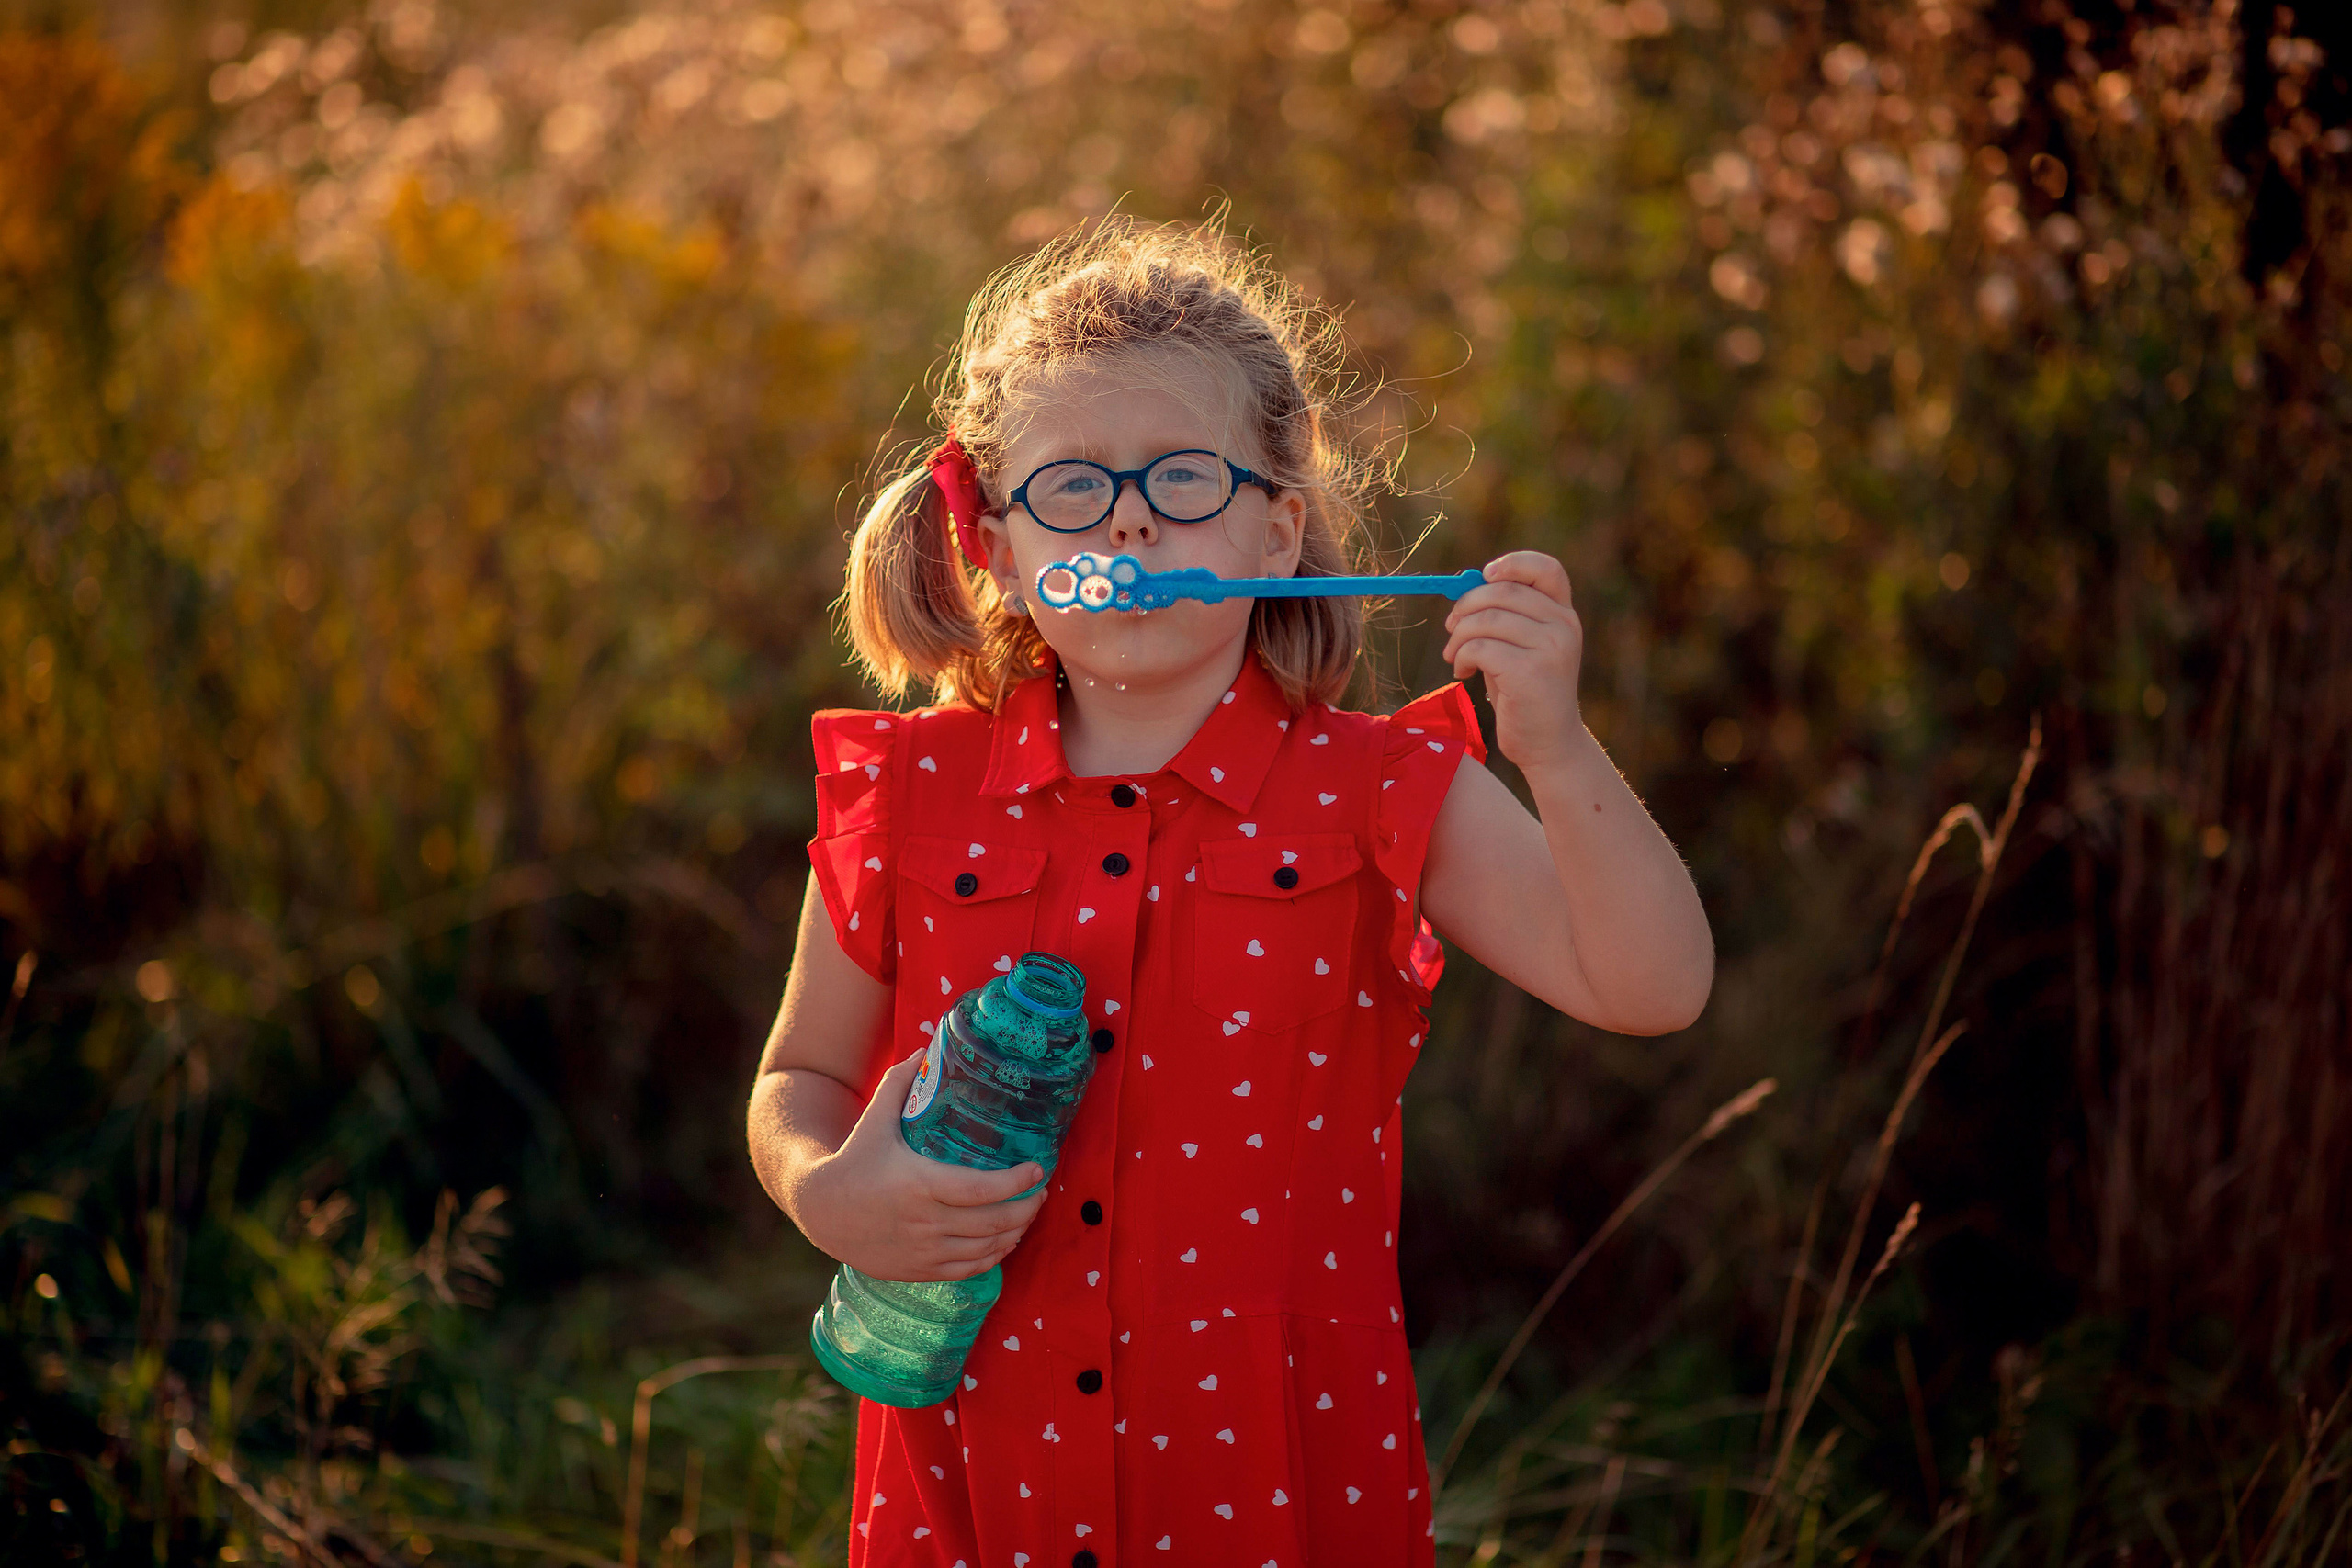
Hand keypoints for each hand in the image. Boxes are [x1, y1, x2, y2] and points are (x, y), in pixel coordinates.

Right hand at [790, 1049, 1048, 1281]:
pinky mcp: (919, 1270)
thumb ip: (900, 1084)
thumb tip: (924, 1050)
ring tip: (1028, 1213)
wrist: (820, 1210)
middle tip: (1040, 1191)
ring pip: (985, 1249)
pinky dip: (993, 1257)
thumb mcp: (874, 1120)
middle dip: (1026, 1208)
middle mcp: (925, 1222)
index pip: (981, 1190)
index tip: (1037, 1170)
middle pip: (992, 1223)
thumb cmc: (853, 1160)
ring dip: (1015, 1233)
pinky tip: (1003, 1241)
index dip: (1016, 1183)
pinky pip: (968, 1270)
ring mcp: (924, 1251)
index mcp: (919, 1184)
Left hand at [1441, 551, 1587, 768]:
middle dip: (1465, 606)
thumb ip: (1504, 616)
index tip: (1484, 576)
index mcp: (1564, 614)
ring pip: (1485, 619)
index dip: (1513, 564)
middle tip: (1451, 628)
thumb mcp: (1521, 647)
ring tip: (1455, 657)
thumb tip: (1463, 586)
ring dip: (1459, 637)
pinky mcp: (1530, 672)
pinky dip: (1461, 657)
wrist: (1548, 744)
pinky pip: (1479, 647)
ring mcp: (1550, 648)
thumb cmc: (1526, 693)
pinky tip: (1463, 672)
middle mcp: (1564, 626)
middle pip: (1502, 592)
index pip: (1547, 569)